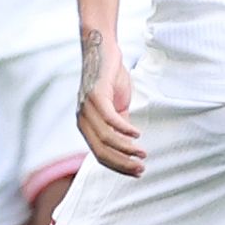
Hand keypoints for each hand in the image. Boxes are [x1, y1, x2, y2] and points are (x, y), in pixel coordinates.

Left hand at [77, 29, 143, 175]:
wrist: (103, 51)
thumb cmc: (110, 80)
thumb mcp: (116, 108)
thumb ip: (118, 125)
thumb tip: (128, 144)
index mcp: (86, 125)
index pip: (100, 155)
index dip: (118, 167)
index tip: (136, 173)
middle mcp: (82, 119)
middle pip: (101, 151)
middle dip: (123, 164)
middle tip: (142, 169)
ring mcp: (87, 107)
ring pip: (106, 138)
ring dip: (127, 149)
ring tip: (142, 153)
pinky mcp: (95, 95)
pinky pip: (110, 119)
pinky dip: (125, 129)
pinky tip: (137, 133)